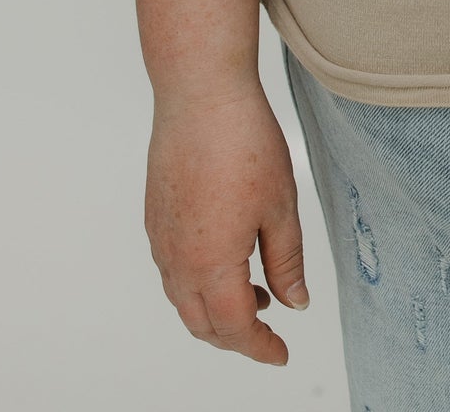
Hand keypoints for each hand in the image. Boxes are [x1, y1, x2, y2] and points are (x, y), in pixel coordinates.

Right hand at [145, 81, 309, 363]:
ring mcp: (161, 239)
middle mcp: (177, 260)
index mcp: (211, 264)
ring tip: (256, 295)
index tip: (281, 354)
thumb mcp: (281, 206)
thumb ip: (287, 261)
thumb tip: (294, 302)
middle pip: (202, 323)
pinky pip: (172, 270)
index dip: (260, 348)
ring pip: (183, 300)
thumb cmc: (243, 143)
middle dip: (235, 337)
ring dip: (215, 310)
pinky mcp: (155, 217)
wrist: (200, 95)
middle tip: (269, 334)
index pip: (236, 327)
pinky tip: (226, 262)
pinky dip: (197, 284)